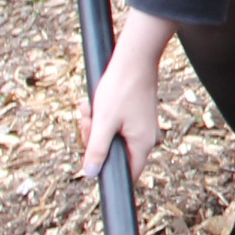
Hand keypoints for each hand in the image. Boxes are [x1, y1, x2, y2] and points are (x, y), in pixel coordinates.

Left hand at [78, 13, 176, 180]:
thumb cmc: (121, 89)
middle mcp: (146, 139)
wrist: (135, 61)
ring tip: (90, 108)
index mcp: (141, 144)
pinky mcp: (138, 118)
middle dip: (95, 141)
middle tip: (88, 121)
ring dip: (97, 126)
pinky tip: (96, 105)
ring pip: (113, 138)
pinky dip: (104, 118)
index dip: (107, 171)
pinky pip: (117, 126)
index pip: (127, 174)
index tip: (92, 158)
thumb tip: (91, 173)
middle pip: (115, 154)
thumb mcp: (103, 122)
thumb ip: (97, 150)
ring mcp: (142, 128)